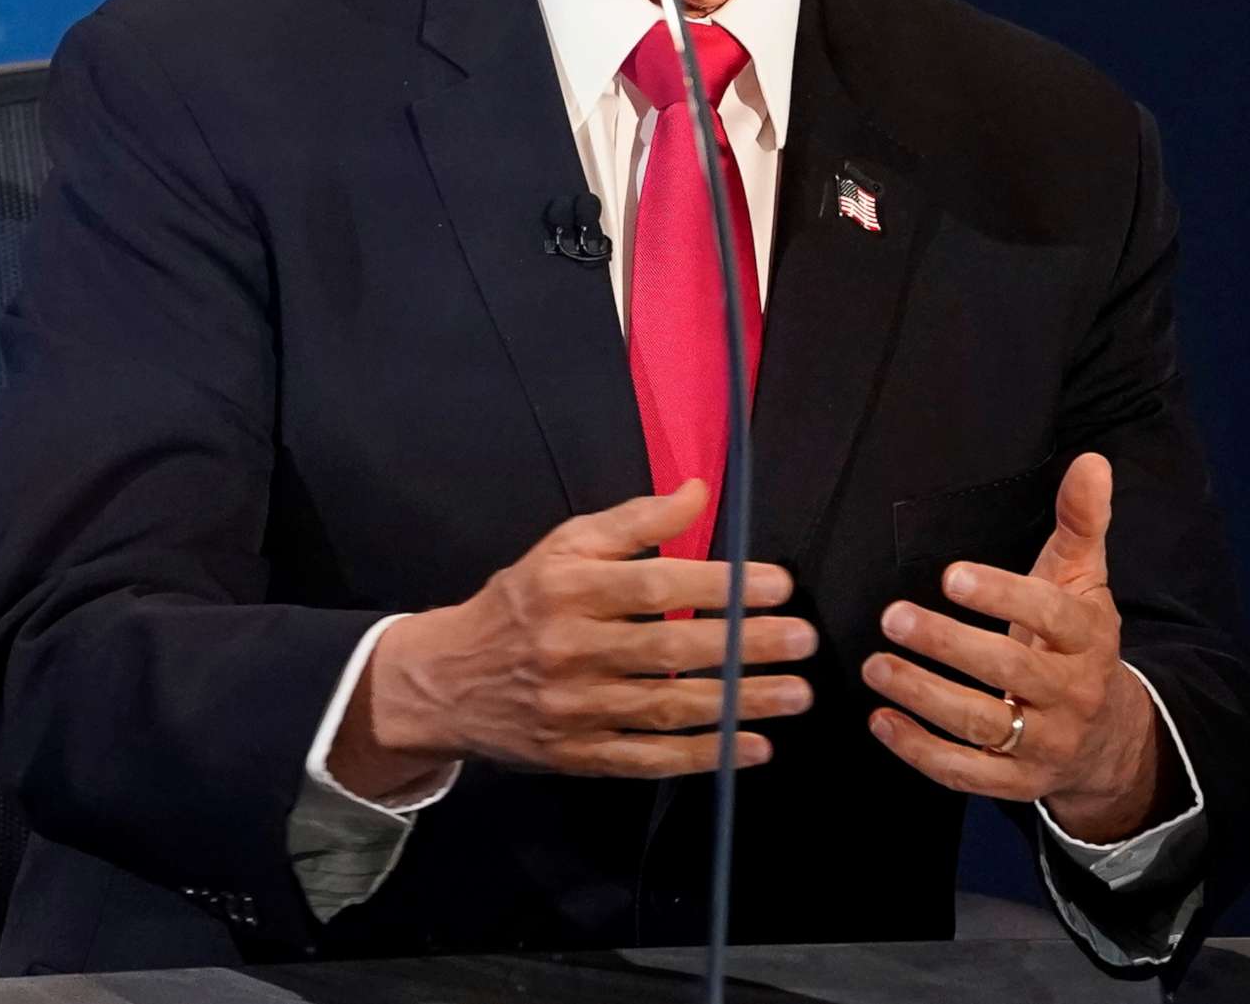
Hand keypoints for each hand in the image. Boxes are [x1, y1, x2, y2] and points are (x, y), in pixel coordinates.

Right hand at [330, 479, 818, 798]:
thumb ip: (634, 521)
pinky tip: (751, 748)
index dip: (722, 586)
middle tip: (805, 642)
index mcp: (568, 587)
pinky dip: (702, 756)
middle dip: (746, 646)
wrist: (444, 681)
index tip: (780, 585)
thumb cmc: (519, 603)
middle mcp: (570, 648)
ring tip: (796, 695)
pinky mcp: (577, 755)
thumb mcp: (563, 545)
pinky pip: (647, 758)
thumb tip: (699, 491)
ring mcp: (574, 708)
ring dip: (738, 703)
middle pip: (671, 648)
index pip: (655, 585)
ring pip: (667, 708)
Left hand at [862, 452, 1165, 842]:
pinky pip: (967, 773)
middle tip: (892, 618)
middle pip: (1009, 669)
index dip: (1002, 595)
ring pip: (983, 724)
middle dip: (948, 645)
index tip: (950, 575)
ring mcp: (1046, 744)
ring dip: (923, 696)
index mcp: (1089, 637)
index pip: (1051, 614)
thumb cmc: (1078, 642)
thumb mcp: (1085, 580)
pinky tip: (880, 720)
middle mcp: (1073, 693)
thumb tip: (1092, 461)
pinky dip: (920, 751)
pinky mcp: (1018, 782)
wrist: (1109, 739)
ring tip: (875, 666)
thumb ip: (1082, 522)